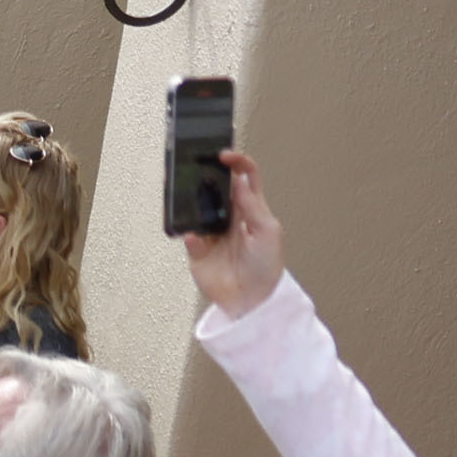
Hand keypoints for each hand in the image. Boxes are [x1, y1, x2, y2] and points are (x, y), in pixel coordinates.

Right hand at [182, 147, 285, 310]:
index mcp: (251, 209)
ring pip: (197, 209)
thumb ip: (252, 206)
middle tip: (198, 166)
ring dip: (192, 203)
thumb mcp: (268, 231)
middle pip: (216, 188)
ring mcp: (212, 233)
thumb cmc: (266, 267)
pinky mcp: (198, 251)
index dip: (237, 163)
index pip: (245, 178)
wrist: (251, 300)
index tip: (224, 156)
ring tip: (189, 198)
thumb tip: (240, 181)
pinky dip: (189, 236)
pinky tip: (195, 238)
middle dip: (206, 176)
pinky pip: (188, 237)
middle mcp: (230, 217)